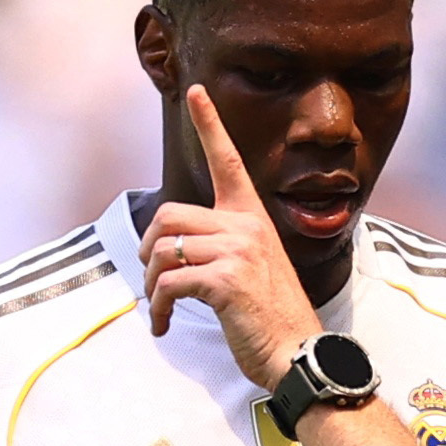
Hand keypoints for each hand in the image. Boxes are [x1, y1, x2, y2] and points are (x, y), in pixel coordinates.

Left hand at [139, 86, 323, 388]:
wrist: (297, 353)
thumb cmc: (269, 317)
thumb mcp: (250, 269)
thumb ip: (219, 247)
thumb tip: (169, 248)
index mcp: (252, 217)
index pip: (229, 160)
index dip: (210, 124)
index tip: (196, 91)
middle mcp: (247, 226)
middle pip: (168, 215)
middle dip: (148, 249)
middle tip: (151, 278)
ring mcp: (238, 251)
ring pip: (163, 250)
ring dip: (150, 285)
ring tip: (159, 308)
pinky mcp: (226, 281)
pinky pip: (169, 283)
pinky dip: (157, 308)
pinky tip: (163, 325)